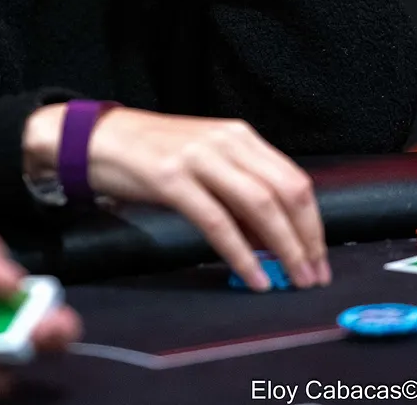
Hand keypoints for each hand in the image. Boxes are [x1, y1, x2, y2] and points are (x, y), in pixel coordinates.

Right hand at [24, 105, 327, 291]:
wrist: (96, 139)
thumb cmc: (150, 154)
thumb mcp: (204, 161)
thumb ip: (238, 189)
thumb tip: (272, 238)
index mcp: (239, 136)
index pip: (294, 179)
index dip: (313, 222)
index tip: (320, 255)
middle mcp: (225, 141)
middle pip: (286, 191)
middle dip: (307, 239)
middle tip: (314, 275)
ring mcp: (199, 158)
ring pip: (260, 205)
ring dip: (284, 248)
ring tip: (293, 279)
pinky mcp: (171, 178)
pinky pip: (218, 222)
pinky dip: (242, 254)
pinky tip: (253, 276)